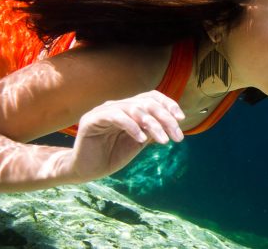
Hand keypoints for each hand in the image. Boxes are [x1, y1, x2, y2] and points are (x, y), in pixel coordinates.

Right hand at [67, 90, 185, 180]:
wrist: (86, 170)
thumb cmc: (112, 156)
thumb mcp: (138, 142)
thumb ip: (151, 130)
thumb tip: (173, 122)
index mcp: (128, 108)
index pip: (151, 97)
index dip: (168, 104)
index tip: (181, 119)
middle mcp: (117, 105)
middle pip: (146, 102)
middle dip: (165, 118)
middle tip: (176, 137)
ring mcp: (103, 110)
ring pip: (133, 109)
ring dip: (152, 124)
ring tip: (164, 141)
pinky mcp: (91, 119)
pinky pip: (115, 116)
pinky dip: (131, 126)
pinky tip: (142, 139)